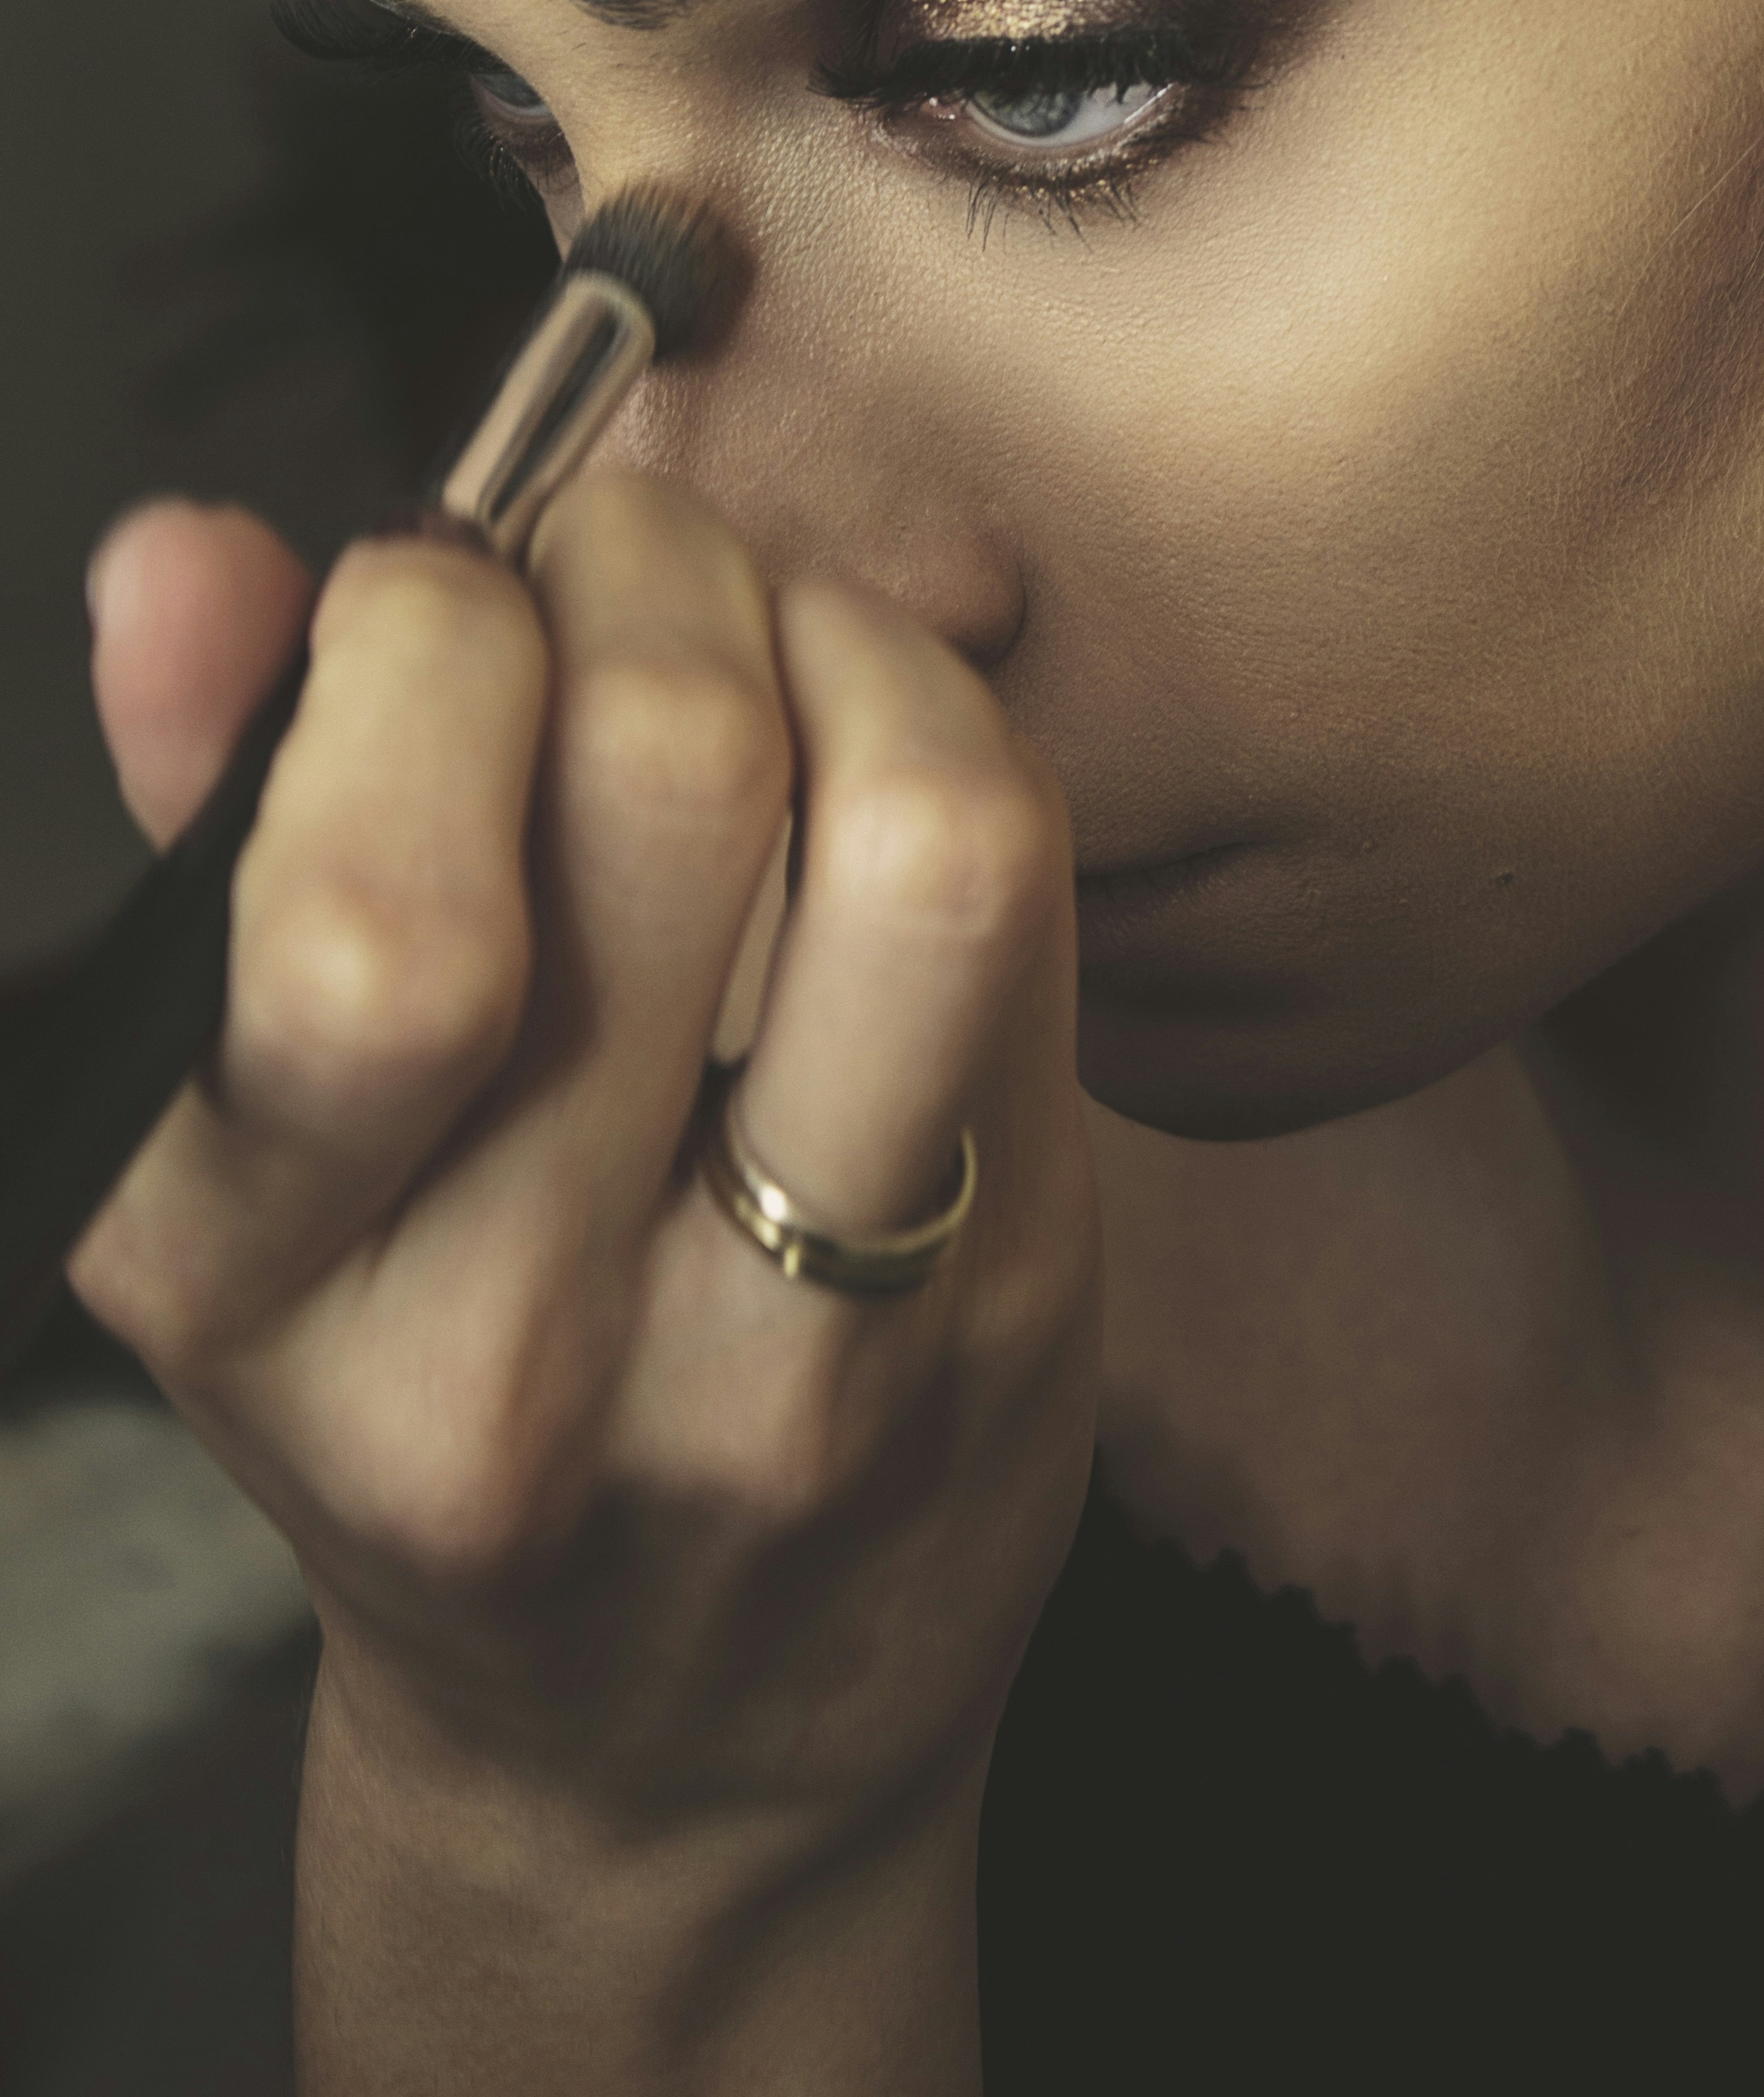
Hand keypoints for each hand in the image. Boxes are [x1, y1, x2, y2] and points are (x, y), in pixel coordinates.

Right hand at [78, 483, 1098, 2087]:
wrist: (666, 1752)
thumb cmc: (434, 1380)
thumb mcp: (253, 1159)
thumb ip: (211, 826)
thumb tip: (185, 562)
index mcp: (256, 1284)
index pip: (370, 905)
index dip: (430, 634)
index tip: (435, 589)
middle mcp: (525, 1349)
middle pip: (671, 777)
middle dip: (644, 557)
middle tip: (611, 559)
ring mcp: (807, 1346)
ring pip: (920, 827)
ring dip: (840, 625)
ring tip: (763, 632)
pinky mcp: (1020, 1308)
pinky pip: (1031, 897)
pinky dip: (948, 725)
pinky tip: (868, 744)